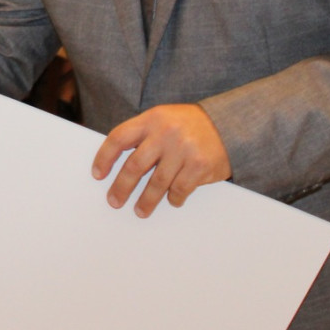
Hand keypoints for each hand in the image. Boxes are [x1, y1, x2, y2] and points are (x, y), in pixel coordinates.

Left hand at [91, 104, 231, 217]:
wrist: (230, 124)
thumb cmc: (190, 125)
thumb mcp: (164, 119)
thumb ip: (144, 135)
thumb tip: (117, 164)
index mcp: (152, 118)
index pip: (119, 138)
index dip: (104, 157)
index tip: (98, 175)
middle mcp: (166, 132)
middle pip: (135, 165)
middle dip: (121, 187)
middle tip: (114, 201)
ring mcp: (184, 149)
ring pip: (157, 183)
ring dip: (146, 200)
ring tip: (140, 211)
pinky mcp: (200, 165)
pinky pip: (179, 189)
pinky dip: (174, 198)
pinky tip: (172, 200)